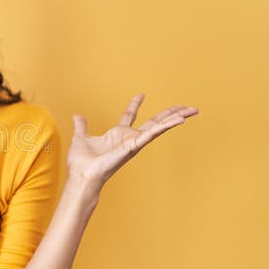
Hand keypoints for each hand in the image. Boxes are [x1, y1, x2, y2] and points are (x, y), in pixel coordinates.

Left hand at [67, 93, 199, 189]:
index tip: (141, 94)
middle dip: (169, 113)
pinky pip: (153, 133)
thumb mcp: (80, 137)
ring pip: (159, 126)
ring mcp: (134, 142)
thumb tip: (77, 116)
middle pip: (153, 122)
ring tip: (191, 110)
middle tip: (185, 106)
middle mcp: (129, 138)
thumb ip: (81, 126)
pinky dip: (167, 126)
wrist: (82, 174)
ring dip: (176, 117)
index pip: (129, 116)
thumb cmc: (81, 162)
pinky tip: (180, 120)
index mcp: (117, 135)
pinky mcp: (135, 145)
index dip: (135, 105)